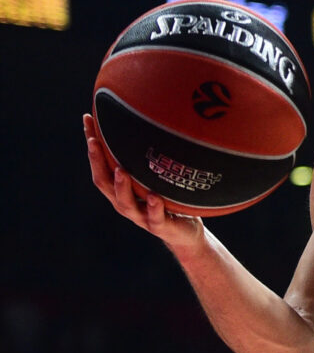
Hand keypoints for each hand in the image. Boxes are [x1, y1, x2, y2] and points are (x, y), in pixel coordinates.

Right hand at [84, 114, 205, 250]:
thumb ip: (150, 157)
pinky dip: (154, 207)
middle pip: (104, 182)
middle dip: (97, 161)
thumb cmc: (169, 200)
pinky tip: (154, 196)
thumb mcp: (157, 176)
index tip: (89, 119)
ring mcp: (142, 216)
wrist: (185, 233)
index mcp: (121, 189)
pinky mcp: (161, 226)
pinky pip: (155, 217)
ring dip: (122, 186)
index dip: (93, 144)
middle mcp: (126, 202)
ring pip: (125, 203)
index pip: (101, 164)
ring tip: (121, 170)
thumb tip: (152, 119)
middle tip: (93, 140)